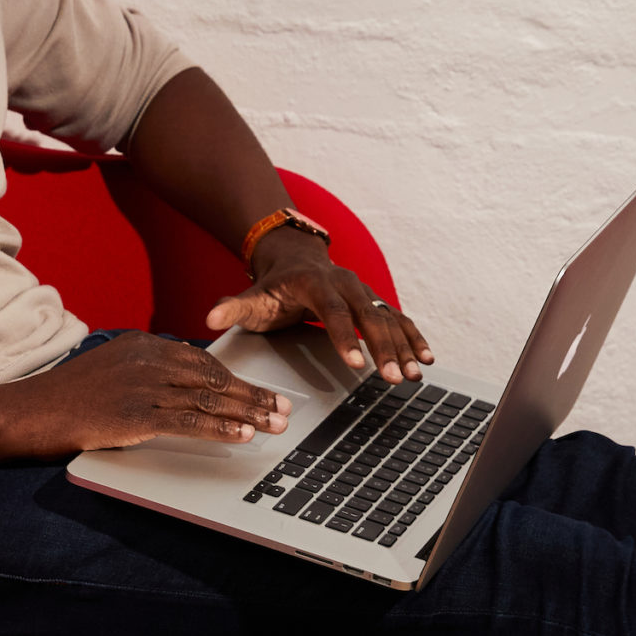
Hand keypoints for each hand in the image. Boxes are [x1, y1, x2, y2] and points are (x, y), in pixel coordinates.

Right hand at [10, 332, 291, 452]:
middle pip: (213, 378)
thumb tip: (183, 386)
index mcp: (144, 344)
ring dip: (247, 413)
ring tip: (274, 424)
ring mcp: (143, 386)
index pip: (203, 361)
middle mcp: (148, 359)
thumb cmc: (67, 396)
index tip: (262, 391)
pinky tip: (241, 435)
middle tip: (283, 409)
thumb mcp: (111, 368)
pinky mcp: (135, 415)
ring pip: (208, 399)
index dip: (238, 378)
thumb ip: (146, 370)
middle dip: (253, 395)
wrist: (29, 411)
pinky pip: (188, 422)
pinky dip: (219, 429)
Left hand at [206, 232, 433, 383]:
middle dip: (383, 348)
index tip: (356, 363)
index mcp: (316, 283)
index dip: (345, 337)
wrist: (296, 257)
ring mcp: (364, 292)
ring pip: (389, 319)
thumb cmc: (273, 286)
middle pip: (369, 317)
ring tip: (414, 374)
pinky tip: (426, 359)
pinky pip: (400, 320)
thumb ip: (233, 308)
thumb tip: (210, 318)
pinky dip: (414, 338)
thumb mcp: (252, 297)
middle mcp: (346, 284)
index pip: (333, 311)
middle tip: (391, 377)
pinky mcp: (376, 303)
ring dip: (403, 347)